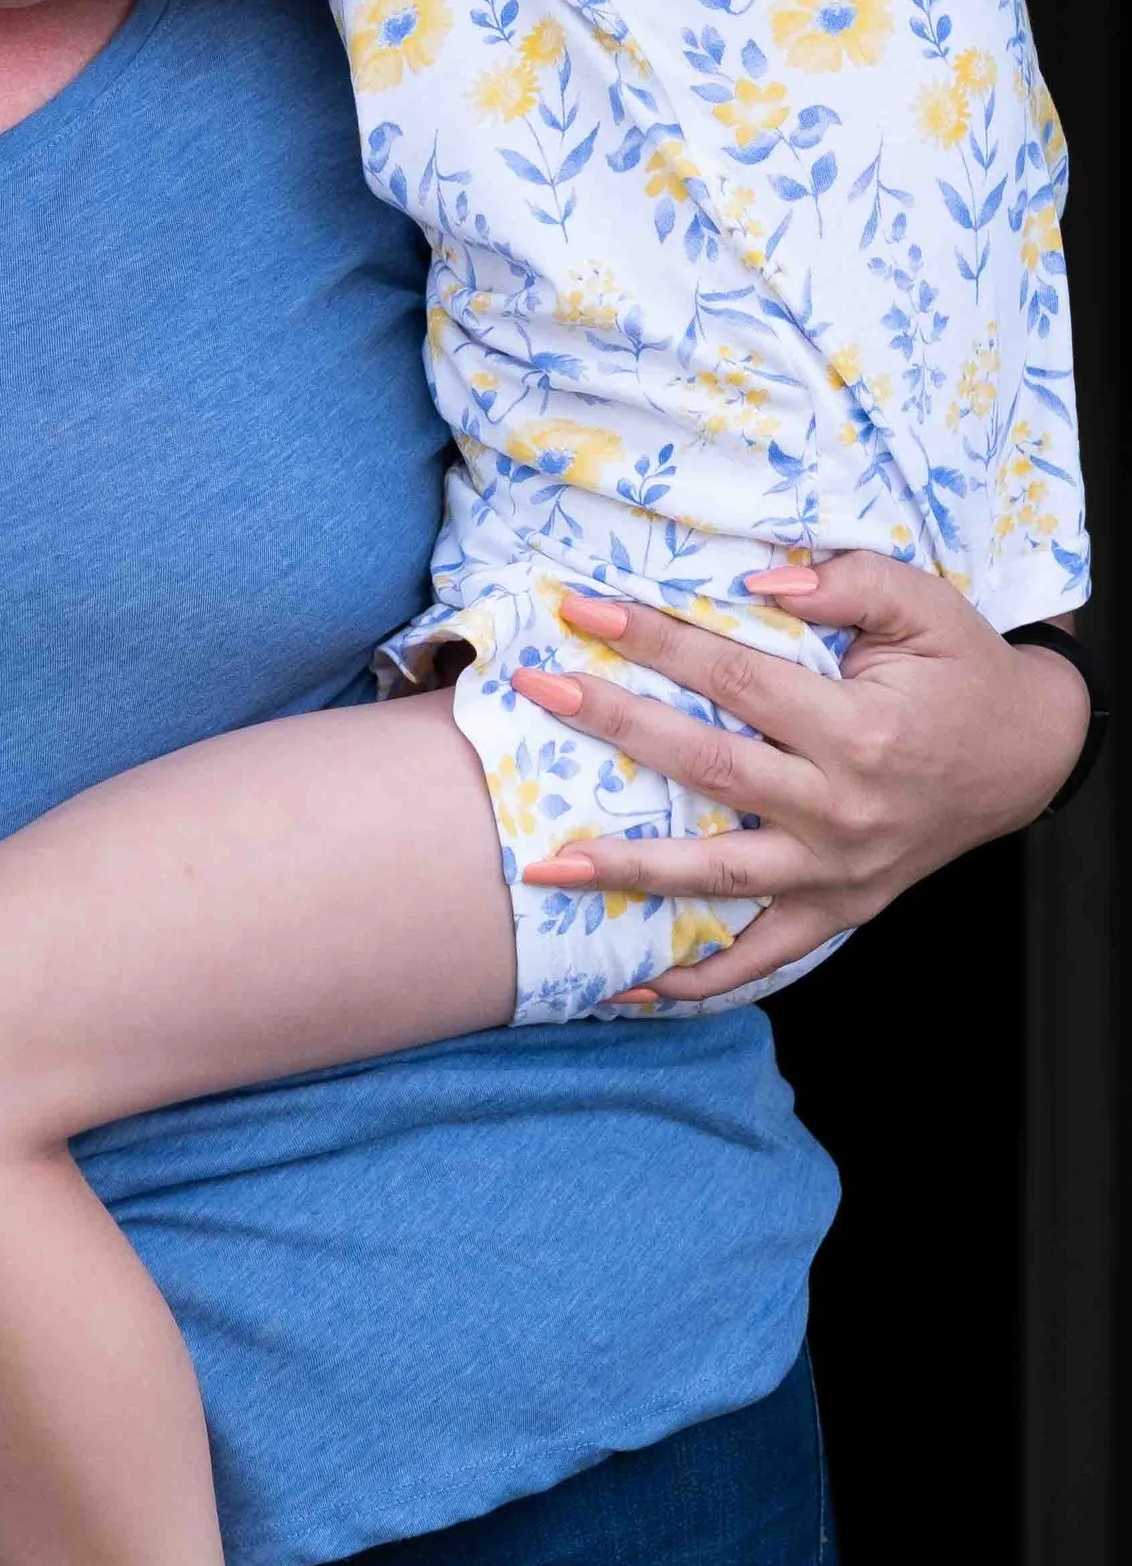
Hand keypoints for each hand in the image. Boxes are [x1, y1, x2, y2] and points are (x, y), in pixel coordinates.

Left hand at [512, 552, 1089, 1003]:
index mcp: (861, 731)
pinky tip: (633, 983)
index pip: (735, 680)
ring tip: (541, 866)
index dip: (657, 641)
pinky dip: (701, 978)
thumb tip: (753, 586)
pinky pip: (765, 956)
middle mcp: (845, 810)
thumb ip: (843, 582)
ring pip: (718, 877)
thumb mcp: (923, 602)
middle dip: (614, 726)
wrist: (1029, 755)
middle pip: (707, 770)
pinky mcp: (842, 910)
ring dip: (627, 872)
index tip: (583, 607)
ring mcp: (840, 872)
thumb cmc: (963, 668)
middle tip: (536, 689)